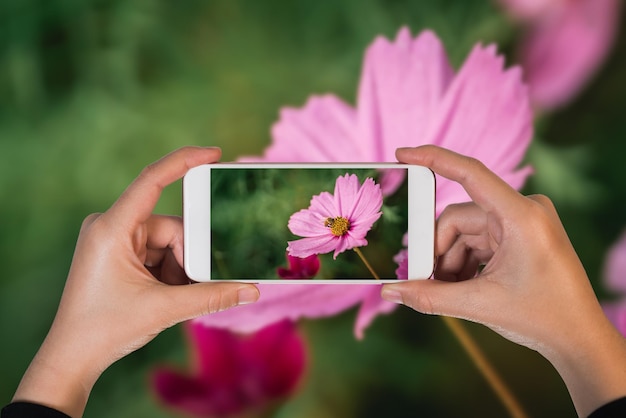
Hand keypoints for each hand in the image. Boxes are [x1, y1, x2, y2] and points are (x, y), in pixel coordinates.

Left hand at [12, 147, 259, 416]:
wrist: (73, 357)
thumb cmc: (106, 329)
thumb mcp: (164, 309)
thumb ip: (212, 295)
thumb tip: (252, 289)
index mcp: (112, 229)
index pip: (151, 181)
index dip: (184, 161)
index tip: (214, 153)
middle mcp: (111, 227)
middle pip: (171, 228)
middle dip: (190, 256)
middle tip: (201, 283)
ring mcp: (115, 241)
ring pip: (168, 243)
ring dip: (181, 269)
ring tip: (178, 297)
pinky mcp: (120, 255)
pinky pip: (159, 254)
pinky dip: (171, 273)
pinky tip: (170, 295)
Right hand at [381, 145, 625, 416]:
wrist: (579, 338)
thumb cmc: (543, 318)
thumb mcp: (480, 304)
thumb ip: (430, 296)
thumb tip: (389, 291)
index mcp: (521, 216)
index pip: (471, 174)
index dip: (433, 159)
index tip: (402, 153)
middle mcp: (523, 211)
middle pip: (458, 219)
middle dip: (437, 251)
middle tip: (419, 280)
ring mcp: (522, 223)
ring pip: (465, 233)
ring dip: (450, 262)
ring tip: (444, 291)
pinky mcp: (519, 235)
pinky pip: (478, 241)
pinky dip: (464, 262)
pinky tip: (460, 287)